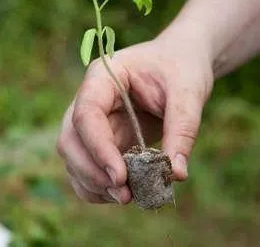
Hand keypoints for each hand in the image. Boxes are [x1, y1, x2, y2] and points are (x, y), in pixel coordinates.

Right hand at [57, 35, 212, 203]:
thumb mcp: (188, 92)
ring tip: (127, 197)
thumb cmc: (181, 67)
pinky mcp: (106, 137)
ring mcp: (96, 120)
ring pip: (75, 157)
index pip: (86, 114)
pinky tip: (124, 193)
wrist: (180, 63)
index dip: (98, 148)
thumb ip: (182, 130)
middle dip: (92, 171)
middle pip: (70, 139)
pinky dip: (99, 185)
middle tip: (124, 194)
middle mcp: (91, 99)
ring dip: (94, 183)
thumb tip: (176, 175)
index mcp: (103, 77)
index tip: (121, 176)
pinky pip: (89, 165)